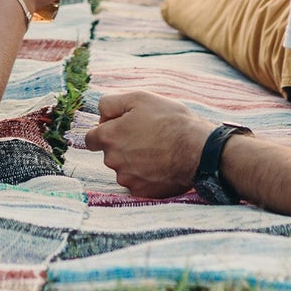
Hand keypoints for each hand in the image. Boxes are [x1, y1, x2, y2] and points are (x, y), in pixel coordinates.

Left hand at [82, 90, 213, 197]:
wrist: (199, 150)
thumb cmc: (169, 121)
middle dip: (122, 144)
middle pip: (109, 153)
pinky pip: (137, 182)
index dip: (105, 131)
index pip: (91, 139)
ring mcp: (128, 178)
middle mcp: (113, 160)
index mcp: (108, 137)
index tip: (120, 128)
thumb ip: (110, 103)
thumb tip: (100, 114)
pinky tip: (160, 165)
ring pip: (123, 168)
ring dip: (133, 160)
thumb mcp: (138, 98)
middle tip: (145, 136)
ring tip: (156, 150)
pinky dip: (145, 175)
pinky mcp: (143, 192)